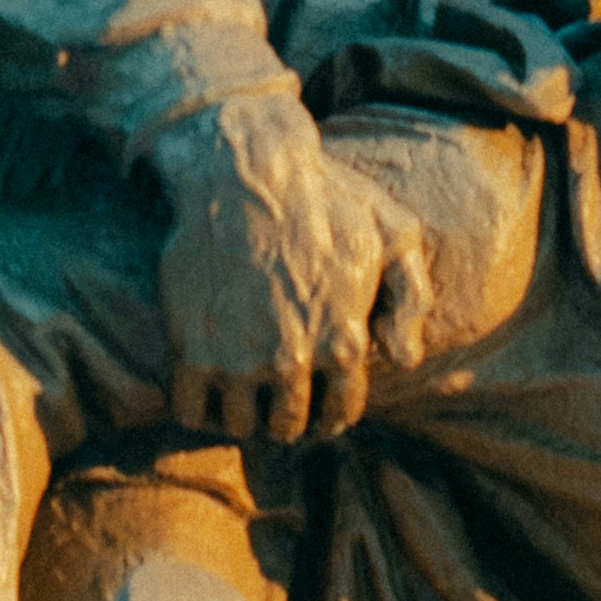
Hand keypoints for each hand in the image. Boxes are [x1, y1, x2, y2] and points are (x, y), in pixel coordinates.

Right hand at [153, 88, 422, 444]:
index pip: (340, 412)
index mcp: (345, 343)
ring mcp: (239, 361)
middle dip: (284, 418)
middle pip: (288, 426)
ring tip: (238, 396)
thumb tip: (405, 358)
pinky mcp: (191, 351)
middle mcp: (293, 361)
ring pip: (240, 425)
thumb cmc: (323, 198)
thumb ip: (409, 298)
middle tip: (272, 402)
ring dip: (240, 416)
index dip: (328, 414)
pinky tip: (203, 390)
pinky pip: (191, 410)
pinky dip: (197, 410)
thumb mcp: (390, 235)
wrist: (243, 175)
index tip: (313, 406)